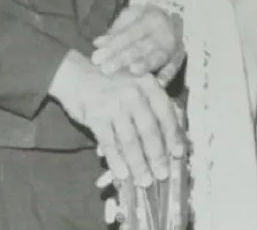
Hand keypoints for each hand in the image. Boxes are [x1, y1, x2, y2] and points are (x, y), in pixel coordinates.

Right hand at [50, 51, 184, 186]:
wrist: (78, 75)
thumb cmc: (114, 84)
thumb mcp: (138, 86)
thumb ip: (154, 105)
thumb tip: (174, 132)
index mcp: (149, 85)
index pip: (166, 114)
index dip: (173, 136)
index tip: (179, 154)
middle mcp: (134, 94)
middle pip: (149, 130)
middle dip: (157, 156)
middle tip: (162, 174)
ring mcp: (114, 106)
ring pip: (130, 141)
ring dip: (138, 164)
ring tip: (144, 180)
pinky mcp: (96, 117)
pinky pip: (109, 144)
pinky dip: (116, 161)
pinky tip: (122, 174)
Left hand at [92, 3, 183, 79]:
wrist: (171, 17)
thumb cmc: (144, 20)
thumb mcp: (130, 17)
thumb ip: (115, 30)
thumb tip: (99, 43)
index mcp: (150, 19)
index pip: (130, 33)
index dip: (113, 46)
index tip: (96, 58)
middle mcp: (164, 31)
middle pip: (142, 46)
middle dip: (124, 58)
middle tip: (106, 69)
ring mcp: (174, 45)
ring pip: (158, 56)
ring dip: (146, 64)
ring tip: (132, 71)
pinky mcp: (179, 57)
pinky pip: (175, 66)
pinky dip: (168, 74)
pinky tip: (159, 83)